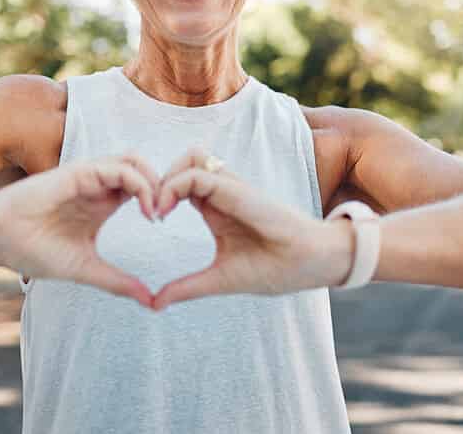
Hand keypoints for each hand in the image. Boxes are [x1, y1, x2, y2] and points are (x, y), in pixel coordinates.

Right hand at [0, 153, 160, 308]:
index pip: (141, 189)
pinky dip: (140, 184)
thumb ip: (117, 281)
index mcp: (101, 204)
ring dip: (154, 182)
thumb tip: (150, 301)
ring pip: (135, 161)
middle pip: (144, 169)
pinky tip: (145, 209)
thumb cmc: (31, 250)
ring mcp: (89, 176)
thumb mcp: (85, 268)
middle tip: (167, 215)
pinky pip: (120, 168)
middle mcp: (98, 186)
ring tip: (156, 212)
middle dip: (164, 186)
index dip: (160, 201)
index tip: (165, 227)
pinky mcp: (80, 172)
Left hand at [151, 147, 354, 310]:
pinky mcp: (238, 191)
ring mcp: (231, 188)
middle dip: (159, 178)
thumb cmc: (275, 269)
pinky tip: (166, 210)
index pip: (181, 182)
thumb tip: (155, 304)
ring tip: (158, 208)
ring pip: (191, 157)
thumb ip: (187, 287)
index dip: (159, 194)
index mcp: (215, 208)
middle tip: (149, 210)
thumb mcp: (219, 279)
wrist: (313, 264)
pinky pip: (200, 174)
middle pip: (183, 161)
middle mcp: (222, 192)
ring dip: (168, 176)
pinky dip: (176, 185)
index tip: (150, 220)